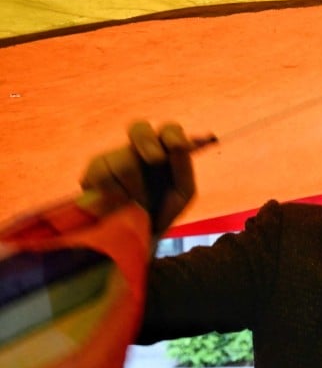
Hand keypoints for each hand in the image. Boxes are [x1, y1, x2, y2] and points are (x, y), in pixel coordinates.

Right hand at [80, 121, 197, 234]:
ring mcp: (113, 158)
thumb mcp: (182, 193)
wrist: (135, 239)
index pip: (169, 130)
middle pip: (139, 128)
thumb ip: (183, 168)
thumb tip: (176, 146)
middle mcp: (137, 151)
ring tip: (137, 204)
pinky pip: (102, 175)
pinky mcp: (92, 173)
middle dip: (147, 141)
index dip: (172, 134)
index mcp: (163, 152)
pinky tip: (117, 206)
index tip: (177, 145)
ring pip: (124, 159)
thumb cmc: (162, 211)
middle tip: (156, 160)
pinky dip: (116, 195)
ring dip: (136, 187)